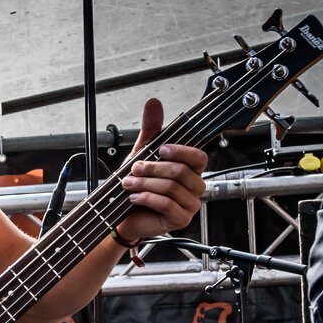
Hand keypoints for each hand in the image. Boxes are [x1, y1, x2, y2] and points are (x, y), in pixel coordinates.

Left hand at [113, 98, 208, 246]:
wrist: (124, 216)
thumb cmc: (137, 186)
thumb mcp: (142, 154)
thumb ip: (151, 130)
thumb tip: (154, 102)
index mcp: (192, 170)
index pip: (198, 157)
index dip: (181, 151)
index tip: (160, 149)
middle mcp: (195, 186)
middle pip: (180, 171)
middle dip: (153, 168)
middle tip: (134, 169)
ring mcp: (190, 204)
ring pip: (171, 187)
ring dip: (145, 184)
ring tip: (128, 184)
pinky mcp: (180, 220)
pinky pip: (167, 205)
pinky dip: (146, 199)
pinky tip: (134, 198)